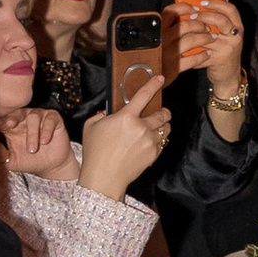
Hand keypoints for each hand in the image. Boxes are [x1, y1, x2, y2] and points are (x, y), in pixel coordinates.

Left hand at [0, 105, 73, 182]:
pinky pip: (50, 119)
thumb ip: (0, 154)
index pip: (4, 121)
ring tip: (32, 149)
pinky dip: (46, 130)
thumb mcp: (11, 161)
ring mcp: (40, 118)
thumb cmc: (30, 161)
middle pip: (18, 113)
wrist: (50, 166)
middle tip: (10, 125)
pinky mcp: (54, 120)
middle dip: (13, 117)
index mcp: (13, 127)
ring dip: (32, 134)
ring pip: (34, 117)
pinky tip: (44, 141)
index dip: (0, 121)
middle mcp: (25, 119)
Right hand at [78, 69, 165, 202]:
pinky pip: (162, 143)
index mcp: (126, 117)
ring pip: (166, 128)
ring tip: (156, 127)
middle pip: (163, 113)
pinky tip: (148, 143)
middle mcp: (141, 128)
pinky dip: (159, 140)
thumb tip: (107, 113)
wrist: (104, 178)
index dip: (153, 84)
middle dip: (163, 111)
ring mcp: (150, 142)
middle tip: (159, 112)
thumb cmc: (95, 153)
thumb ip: (100, 115)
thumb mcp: (91, 127)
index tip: (160, 79)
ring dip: (163, 125)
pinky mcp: (154, 154)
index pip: (144, 95)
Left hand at [182, 0, 244, 92]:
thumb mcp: (227, 35)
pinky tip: (186, 50)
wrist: (229, 75)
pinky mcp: (219, 60)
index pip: (231, 10)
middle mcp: (236, 37)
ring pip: (208, 37)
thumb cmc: (225, 51)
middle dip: (204, 16)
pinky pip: (202, 52)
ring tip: (185, 32)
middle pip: (221, 20)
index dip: (217, 3)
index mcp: (238, 27)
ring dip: (194, 34)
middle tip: (192, 16)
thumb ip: (221, 20)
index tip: (202, 2)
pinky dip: (192, 52)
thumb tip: (210, 2)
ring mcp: (228, 48)